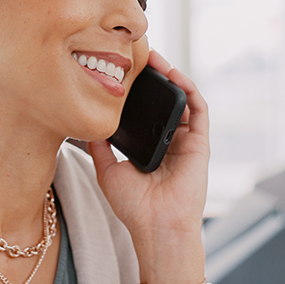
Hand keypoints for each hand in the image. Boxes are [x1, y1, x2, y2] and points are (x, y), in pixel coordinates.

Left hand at [87, 49, 209, 282]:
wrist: (157, 229)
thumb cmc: (134, 208)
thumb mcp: (108, 170)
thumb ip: (99, 146)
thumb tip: (83, 123)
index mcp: (150, 147)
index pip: (145, 111)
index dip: (136, 89)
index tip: (120, 70)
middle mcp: (170, 141)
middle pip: (164, 100)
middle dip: (152, 76)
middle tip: (135, 54)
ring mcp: (186, 142)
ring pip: (182, 99)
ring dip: (170, 75)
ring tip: (153, 57)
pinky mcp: (200, 144)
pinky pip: (198, 109)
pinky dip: (188, 89)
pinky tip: (173, 74)